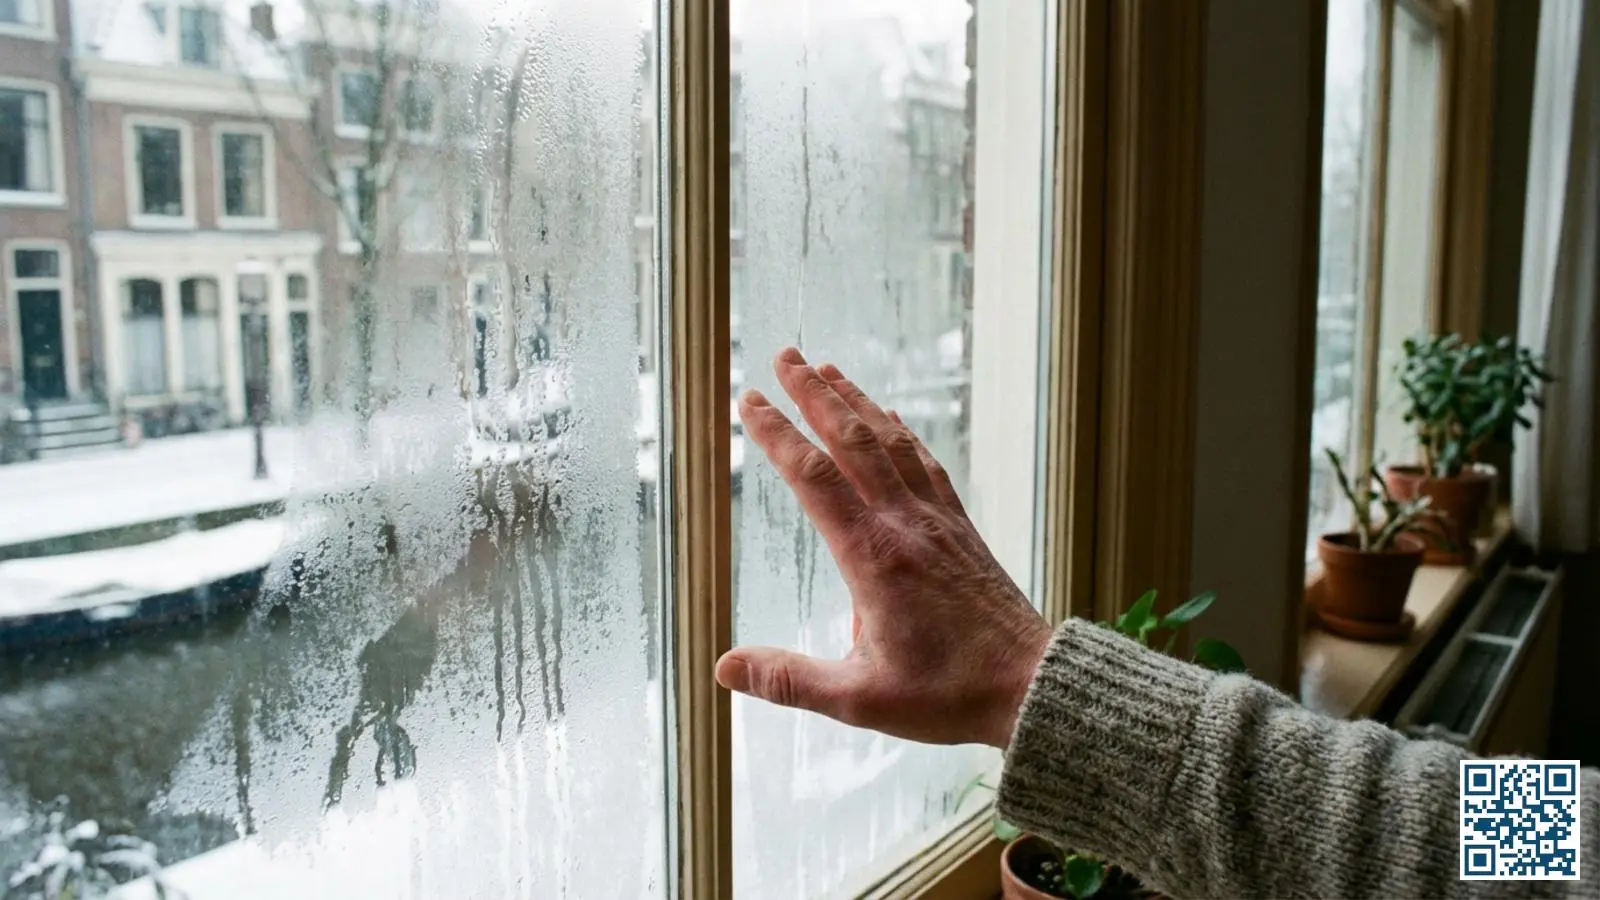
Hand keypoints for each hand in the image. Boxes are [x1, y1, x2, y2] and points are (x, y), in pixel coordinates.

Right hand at [716, 347, 1053, 748]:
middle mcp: (905, 526)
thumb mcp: (860, 700)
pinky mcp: (960, 529)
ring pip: (891, 444)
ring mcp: (937, 522)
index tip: (750, 400)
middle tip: (784, 353)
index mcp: (873, 559)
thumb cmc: (948, 697)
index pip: (815, 480)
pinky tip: (889, 417)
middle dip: (815, 394)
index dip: (778, 435)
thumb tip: (724, 667)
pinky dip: (900, 432)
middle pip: (854, 442)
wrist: (1032, 686)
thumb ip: (789, 679)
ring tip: (828, 368)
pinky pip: (925, 464)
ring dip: (856, 402)